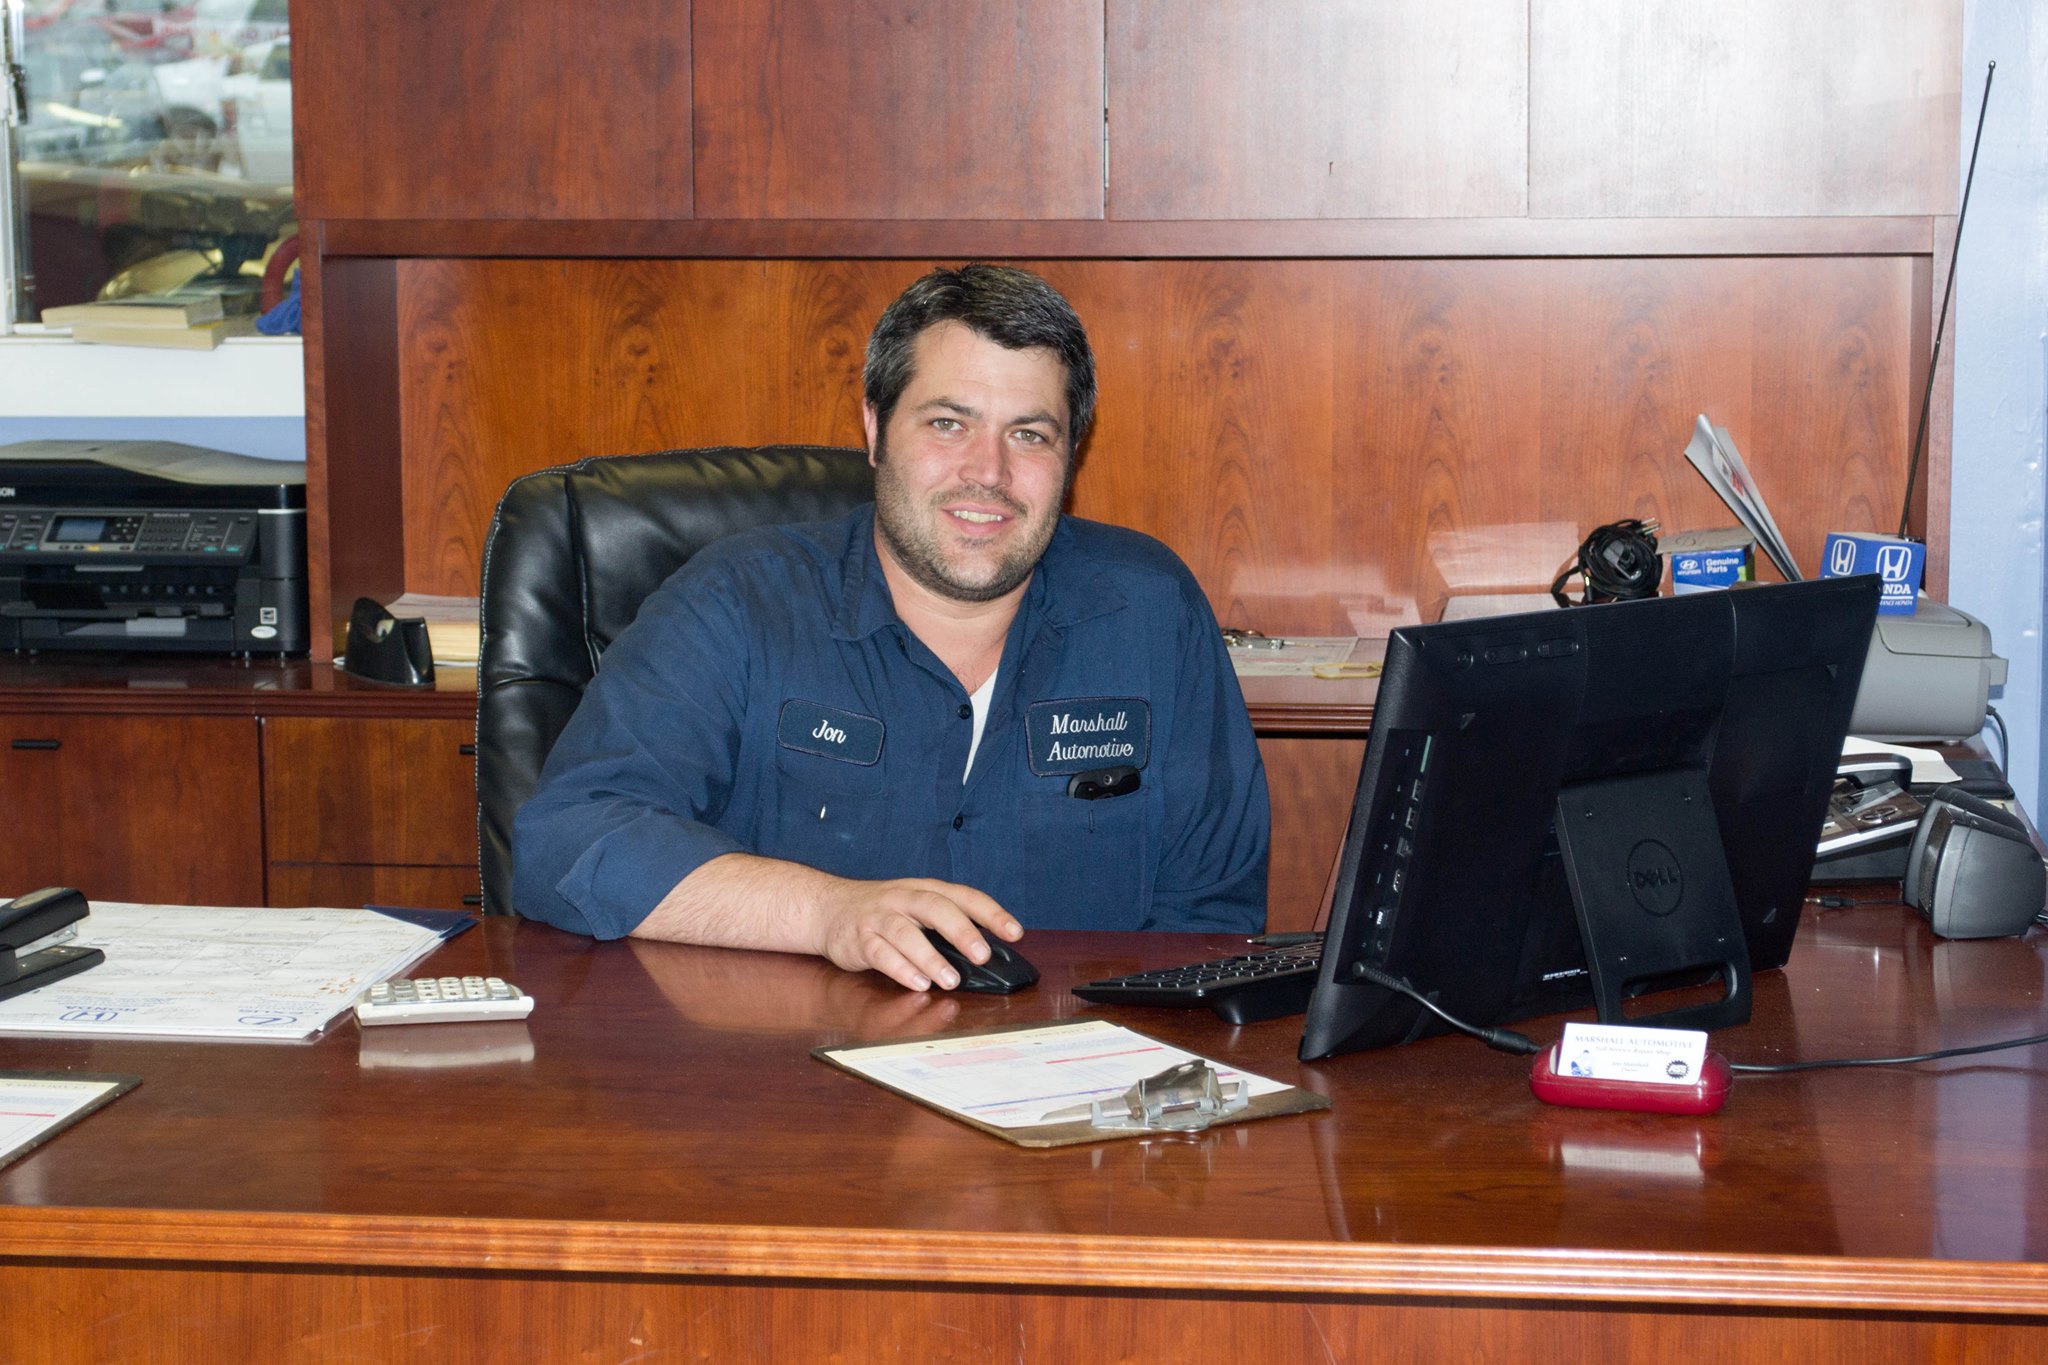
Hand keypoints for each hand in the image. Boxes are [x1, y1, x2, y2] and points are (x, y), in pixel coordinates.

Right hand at [810, 877, 1022, 991]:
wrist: (827, 908)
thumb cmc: (882, 913)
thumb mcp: (915, 909)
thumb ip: (945, 926)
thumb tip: (985, 954)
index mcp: (924, 890)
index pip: (963, 896)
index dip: (991, 913)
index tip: (1015, 932)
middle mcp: (903, 899)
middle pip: (936, 908)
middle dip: (962, 931)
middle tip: (982, 956)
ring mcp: (879, 917)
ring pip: (906, 933)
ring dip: (930, 957)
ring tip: (950, 980)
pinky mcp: (859, 939)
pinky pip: (880, 953)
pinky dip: (901, 969)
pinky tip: (918, 983)